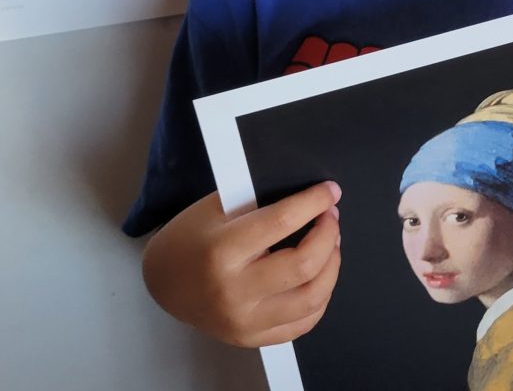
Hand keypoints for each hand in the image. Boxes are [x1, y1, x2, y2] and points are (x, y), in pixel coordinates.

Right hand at [142, 181, 341, 346]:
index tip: (330, 191)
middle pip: (304, 264)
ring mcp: (243, 322)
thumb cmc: (193, 235)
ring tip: (331, 242)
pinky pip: (303, 323)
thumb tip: (311, 197)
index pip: (282, 222)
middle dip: (328, 233)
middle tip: (330, 215)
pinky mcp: (250, 338)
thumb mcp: (218, 207)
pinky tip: (321, 274)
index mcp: (222, 252)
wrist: (164, 280)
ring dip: (332, 265)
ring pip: (312, 298)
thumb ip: (263, 201)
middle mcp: (233, 292)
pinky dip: (322, 296)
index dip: (314, 202)